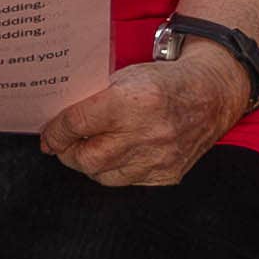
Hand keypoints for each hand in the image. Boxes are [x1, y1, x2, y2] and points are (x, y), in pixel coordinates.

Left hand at [40, 49, 245, 187]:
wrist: (210, 95)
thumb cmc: (163, 83)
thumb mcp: (126, 76)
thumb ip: (94, 98)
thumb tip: (58, 120)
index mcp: (131, 100)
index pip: (77, 124)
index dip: (55, 131)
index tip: (48, 135)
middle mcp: (145, 132)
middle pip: (86, 158)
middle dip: (68, 153)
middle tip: (63, 145)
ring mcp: (158, 158)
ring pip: (104, 175)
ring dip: (90, 164)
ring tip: (88, 151)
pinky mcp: (167, 174)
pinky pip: (127, 182)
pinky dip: (115, 171)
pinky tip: (116, 157)